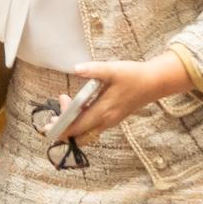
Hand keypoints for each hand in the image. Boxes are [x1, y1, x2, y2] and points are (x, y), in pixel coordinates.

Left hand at [60, 53, 192, 142]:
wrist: (154, 83)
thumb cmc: (134, 76)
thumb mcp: (112, 70)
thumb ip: (93, 70)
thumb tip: (75, 69)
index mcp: (103, 112)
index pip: (77, 127)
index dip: (61, 129)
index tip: (48, 123)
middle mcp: (105, 121)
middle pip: (79, 134)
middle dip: (63, 129)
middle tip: (53, 115)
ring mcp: (109, 121)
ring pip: (86, 132)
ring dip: (72, 124)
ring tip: (64, 104)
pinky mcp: (112, 117)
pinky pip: (92, 126)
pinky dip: (81, 121)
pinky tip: (77, 106)